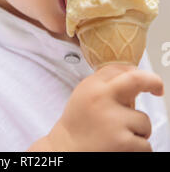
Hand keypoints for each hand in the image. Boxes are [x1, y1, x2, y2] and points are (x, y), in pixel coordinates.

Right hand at [45, 64, 163, 151]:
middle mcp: (101, 97)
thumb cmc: (77, 125)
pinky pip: (145, 144)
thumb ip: (105, 87)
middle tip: (158, 89)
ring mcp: (113, 119)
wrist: (64, 152)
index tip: (144, 79)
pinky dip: (137, 149)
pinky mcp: (123, 141)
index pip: (118, 69)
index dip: (133, 72)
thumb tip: (135, 84)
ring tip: (118, 136)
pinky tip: (120, 148)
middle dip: (153, 82)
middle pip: (136, 79)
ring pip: (144, 121)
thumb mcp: (84, 97)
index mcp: (91, 86)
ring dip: (138, 131)